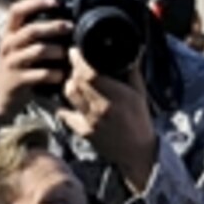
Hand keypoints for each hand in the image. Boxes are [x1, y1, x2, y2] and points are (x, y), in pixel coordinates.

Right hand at [0, 0, 71, 121]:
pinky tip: (63, 74)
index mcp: (10, 33)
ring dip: (57, 51)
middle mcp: (8, 45)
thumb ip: (35, 33)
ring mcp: (12, 63)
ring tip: (69, 54)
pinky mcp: (18, 81)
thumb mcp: (21, 47)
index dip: (35, 3)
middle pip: (31, 30)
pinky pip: (40, 74)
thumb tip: (63, 18)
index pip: (17, 10)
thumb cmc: (20, 66)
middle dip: (53, 27)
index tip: (55, 1)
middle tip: (70, 27)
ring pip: (37, 51)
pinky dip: (55, 73)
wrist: (3, 95)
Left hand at [59, 48, 158, 189]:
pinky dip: (62, 104)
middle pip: (76, 81)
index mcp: (117, 97)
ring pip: (69, 93)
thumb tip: (131, 52)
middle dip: (73, 68)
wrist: (137, 152)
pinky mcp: (83, 131)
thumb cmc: (140, 122)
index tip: (75, 51)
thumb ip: (133, 73)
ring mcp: (90, 121)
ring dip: (69, 83)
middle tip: (74, 63)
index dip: (78, 59)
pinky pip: (64, 112)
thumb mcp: (140, 95)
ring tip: (74, 80)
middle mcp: (101, 108)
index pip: (89, 74)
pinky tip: (68, 100)